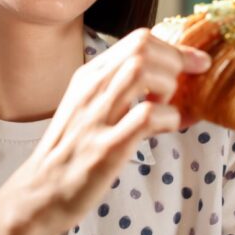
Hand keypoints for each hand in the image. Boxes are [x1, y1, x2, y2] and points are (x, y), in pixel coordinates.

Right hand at [1, 28, 210, 234]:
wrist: (40, 193)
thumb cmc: (70, 154)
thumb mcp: (88, 109)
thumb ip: (119, 91)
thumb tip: (169, 83)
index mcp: (88, 77)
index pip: (136, 41)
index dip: (174, 48)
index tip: (193, 63)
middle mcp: (90, 90)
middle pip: (142, 48)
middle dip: (175, 63)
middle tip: (184, 88)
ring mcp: (97, 117)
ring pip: (143, 72)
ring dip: (169, 87)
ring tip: (167, 108)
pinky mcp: (107, 147)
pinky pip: (149, 116)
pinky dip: (170, 118)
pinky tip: (169, 128)